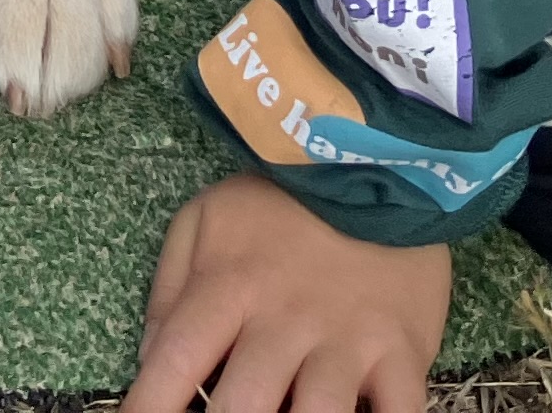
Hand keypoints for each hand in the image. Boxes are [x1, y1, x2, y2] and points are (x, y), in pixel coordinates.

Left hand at [121, 176, 449, 412]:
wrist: (380, 162)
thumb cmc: (281, 202)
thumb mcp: (206, 219)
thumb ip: (170, 288)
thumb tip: (150, 358)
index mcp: (229, 286)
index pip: (175, 360)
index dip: (148, 406)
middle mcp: (285, 320)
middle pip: (244, 407)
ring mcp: (348, 340)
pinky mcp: (403, 352)